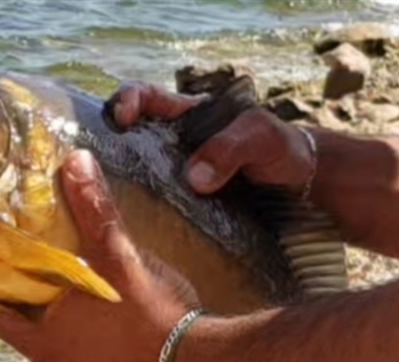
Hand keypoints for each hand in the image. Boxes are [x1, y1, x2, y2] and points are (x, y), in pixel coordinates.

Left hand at [0, 150, 199, 361]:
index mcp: (42, 342)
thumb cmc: (152, 310)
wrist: (198, 360)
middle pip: (23, 330)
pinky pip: (83, 359)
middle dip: (28, 301)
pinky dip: (85, 340)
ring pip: (54, 345)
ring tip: (71, 290)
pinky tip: (104, 319)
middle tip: (36, 268)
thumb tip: (75, 160)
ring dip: (58, 322)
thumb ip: (93, 208)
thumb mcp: (118, 254)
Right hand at [110, 81, 316, 194]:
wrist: (299, 183)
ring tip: (111, 200)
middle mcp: (173, 144)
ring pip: (138, 175)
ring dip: (123, 185)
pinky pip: (157, 205)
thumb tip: (193, 179)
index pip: (145, 97)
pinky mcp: (183, 204)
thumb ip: (229, 149)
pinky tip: (141, 227)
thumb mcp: (260, 137)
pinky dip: (145, 213)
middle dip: (109, 148)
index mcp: (187, 114)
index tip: (122, 117)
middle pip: (128, 139)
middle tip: (100, 165)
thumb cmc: (280, 147)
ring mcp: (176, 175)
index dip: (127, 100)